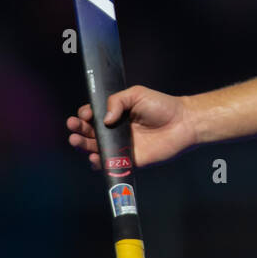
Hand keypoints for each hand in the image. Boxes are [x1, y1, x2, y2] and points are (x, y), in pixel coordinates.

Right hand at [65, 85, 197, 170]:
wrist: (183, 122)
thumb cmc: (162, 106)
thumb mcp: (137, 94)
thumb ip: (117, 101)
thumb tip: (103, 118)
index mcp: (117, 113)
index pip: (93, 115)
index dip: (85, 114)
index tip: (85, 113)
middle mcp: (116, 130)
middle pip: (90, 132)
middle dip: (78, 129)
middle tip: (73, 126)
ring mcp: (122, 145)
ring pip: (96, 148)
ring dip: (83, 145)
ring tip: (76, 140)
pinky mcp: (129, 159)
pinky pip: (110, 164)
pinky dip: (99, 162)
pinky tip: (94, 157)